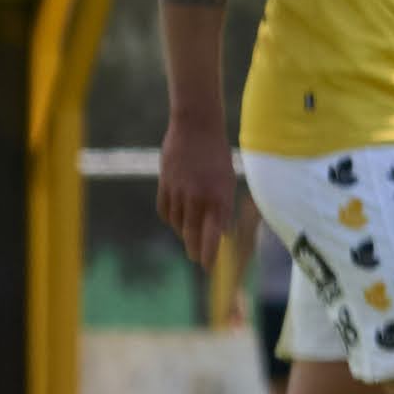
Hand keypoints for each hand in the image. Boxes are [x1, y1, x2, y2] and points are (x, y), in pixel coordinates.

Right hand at [159, 115, 241, 281]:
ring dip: (184, 231)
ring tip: (191, 233)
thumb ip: (223, 206)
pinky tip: (177, 219)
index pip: (212, 233)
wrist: (196, 128)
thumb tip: (222, 232)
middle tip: (197, 258)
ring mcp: (179, 191)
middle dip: (194, 249)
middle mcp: (199, 197)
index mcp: (219, 196)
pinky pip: (165, 211)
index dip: (209, 252)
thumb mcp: (228, 180)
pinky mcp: (164, 185)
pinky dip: (171, 218)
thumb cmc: (218, 155)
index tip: (207, 265)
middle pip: (192, 233)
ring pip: (177, 223)